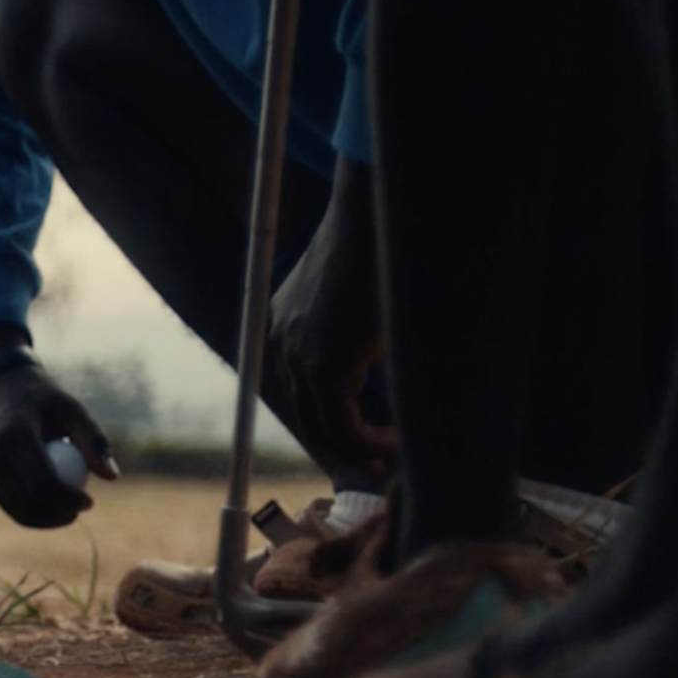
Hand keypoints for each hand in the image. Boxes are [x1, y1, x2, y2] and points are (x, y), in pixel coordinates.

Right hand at [0, 346, 119, 528]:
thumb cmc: (39, 398)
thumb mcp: (70, 408)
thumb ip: (93, 441)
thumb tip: (111, 476)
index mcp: (15, 435)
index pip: (44, 484)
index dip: (69, 501)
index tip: (89, 502)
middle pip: (28, 504)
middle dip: (57, 516)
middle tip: (77, 512)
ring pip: (14, 510)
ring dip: (42, 518)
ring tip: (65, 509)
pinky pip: (4, 501)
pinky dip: (24, 505)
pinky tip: (43, 497)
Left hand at [266, 157, 394, 486]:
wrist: (378, 212)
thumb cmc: (384, 244)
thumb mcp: (365, 298)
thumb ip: (364, 338)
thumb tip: (390, 372)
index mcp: (286, 323)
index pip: (303, 389)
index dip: (334, 422)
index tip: (366, 440)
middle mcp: (281, 341)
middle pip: (307, 414)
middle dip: (343, 446)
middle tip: (379, 464)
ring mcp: (296, 354)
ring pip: (322, 426)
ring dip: (360, 449)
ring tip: (393, 458)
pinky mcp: (321, 364)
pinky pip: (340, 424)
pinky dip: (369, 442)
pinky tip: (396, 443)